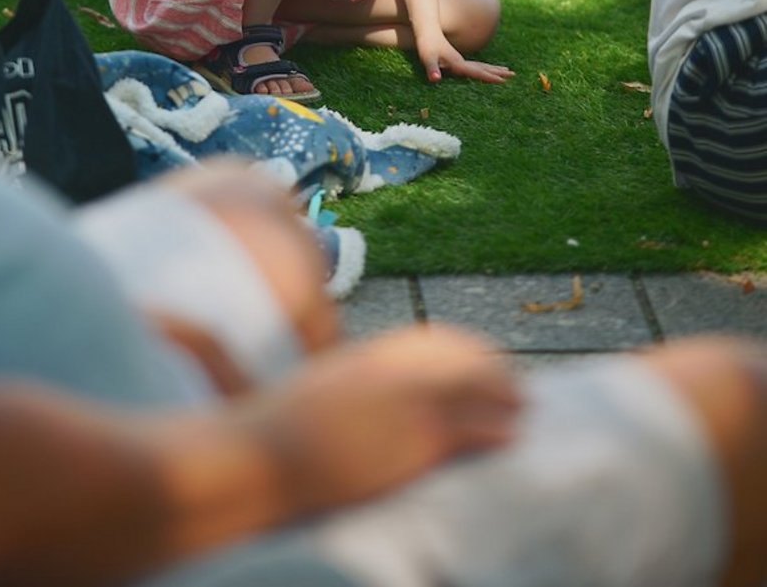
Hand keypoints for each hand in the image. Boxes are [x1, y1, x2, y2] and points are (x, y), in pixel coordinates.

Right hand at [246, 325, 520, 514]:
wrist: (268, 451)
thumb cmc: (283, 426)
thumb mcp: (326, 386)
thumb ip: (358, 381)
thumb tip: (373, 393)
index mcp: (374, 352)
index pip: (439, 341)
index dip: (471, 352)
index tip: (489, 363)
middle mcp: (397, 367)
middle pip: (464, 360)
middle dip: (494, 373)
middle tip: (518, 390)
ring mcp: (407, 399)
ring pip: (475, 390)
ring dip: (504, 400)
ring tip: (524, 410)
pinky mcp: (413, 437)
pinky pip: (469, 428)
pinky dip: (495, 431)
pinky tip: (511, 437)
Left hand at [416, 31, 513, 85]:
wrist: (427, 29)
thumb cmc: (426, 46)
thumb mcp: (427, 59)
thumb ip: (432, 69)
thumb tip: (434, 79)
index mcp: (458, 63)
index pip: (477, 72)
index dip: (489, 77)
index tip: (503, 81)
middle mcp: (462, 61)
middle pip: (484, 67)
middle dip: (498, 72)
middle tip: (514, 74)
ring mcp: (461, 59)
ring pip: (482, 65)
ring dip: (494, 68)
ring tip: (507, 70)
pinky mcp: (457, 58)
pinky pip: (475, 65)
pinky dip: (485, 68)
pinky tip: (487, 69)